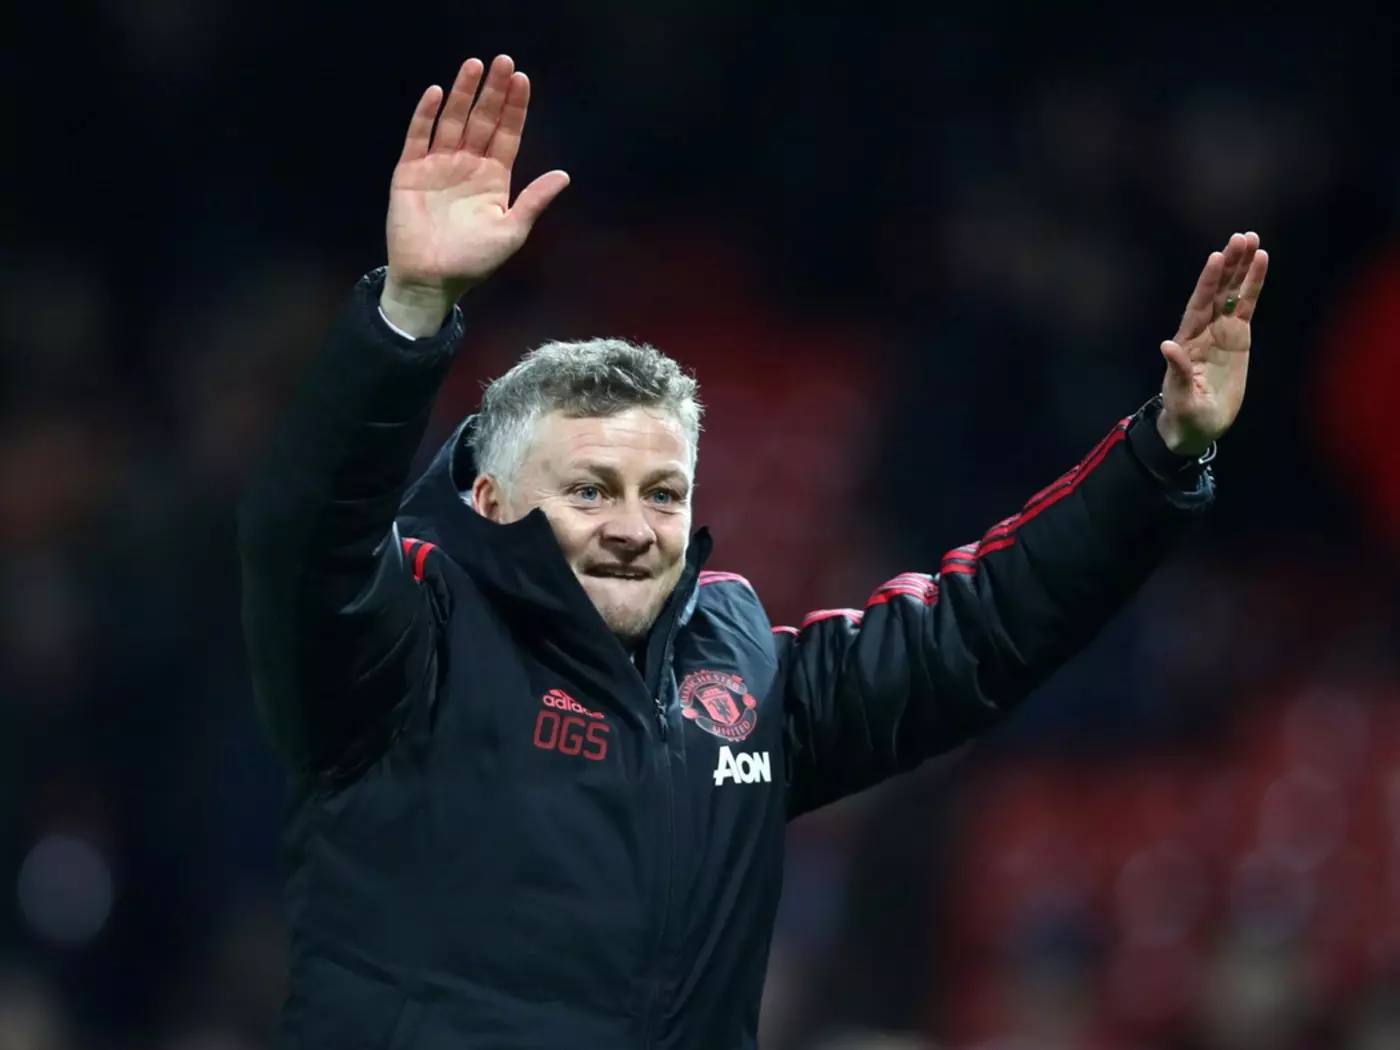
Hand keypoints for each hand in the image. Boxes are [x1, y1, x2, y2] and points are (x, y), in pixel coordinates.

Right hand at [381, 56, 569, 335]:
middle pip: (482, 120)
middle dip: (493, 92)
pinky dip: (427, 115)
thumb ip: (534, 200)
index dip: (515, 108)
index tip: (523, 80)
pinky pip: (419, 137)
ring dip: (463, 93)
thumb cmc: (473, 260)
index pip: (507, 134)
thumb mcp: (511, 230)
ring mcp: (438, 165)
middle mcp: (468, 165)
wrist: (432, 279)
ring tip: (474, 65)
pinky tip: (437, 93)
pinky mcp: (411, 171)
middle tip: (504, 61)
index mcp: (494, 178)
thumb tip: (564, 175)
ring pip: (452, 121)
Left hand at [1156, 231, 1268, 455]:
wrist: (1196, 426)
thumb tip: (1167, 346)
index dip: (1207, 282)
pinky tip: (1261, 262)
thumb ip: (1178, 373)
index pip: (1198, 306)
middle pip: (1217, 291)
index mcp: (1188, 342)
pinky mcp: (1238, 338)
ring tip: (1252, 240)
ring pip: (1232, 293)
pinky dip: (1253, 285)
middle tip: (1241, 236)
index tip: (1216, 257)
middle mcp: (1203, 331)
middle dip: (1228, 265)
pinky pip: (1246, 306)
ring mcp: (1221, 332)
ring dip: (1241, 268)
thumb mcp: (1181, 398)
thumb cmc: (1185, 415)